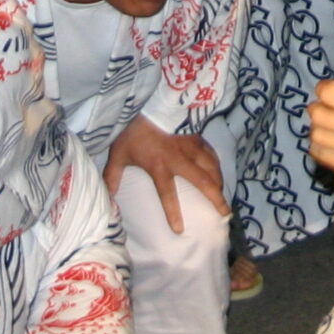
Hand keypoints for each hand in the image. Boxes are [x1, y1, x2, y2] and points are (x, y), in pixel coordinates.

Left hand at [105, 115, 225, 232]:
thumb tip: (108, 200)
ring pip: (212, 169)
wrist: (154, 102)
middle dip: (216, 199)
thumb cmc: (136, 131)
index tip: (180, 230)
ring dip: (219, 184)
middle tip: (225, 214)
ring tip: (223, 197)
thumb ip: (112, 177)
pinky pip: (213, 156)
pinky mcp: (199, 138)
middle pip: (203, 182)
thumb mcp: (119, 153)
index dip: (173, 213)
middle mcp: (180, 160)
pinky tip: (218, 174)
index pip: (167, 194)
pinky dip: (217, 168)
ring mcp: (193, 148)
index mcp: (160, 166)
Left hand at [309, 74, 333, 188]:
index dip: (323, 89)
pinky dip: (319, 145)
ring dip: (318, 127)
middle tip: (324, 108)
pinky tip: (330, 140)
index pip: (326, 93)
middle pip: (316, 114)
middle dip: (317, 107)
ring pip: (315, 134)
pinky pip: (319, 153)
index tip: (327, 92)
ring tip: (327, 125)